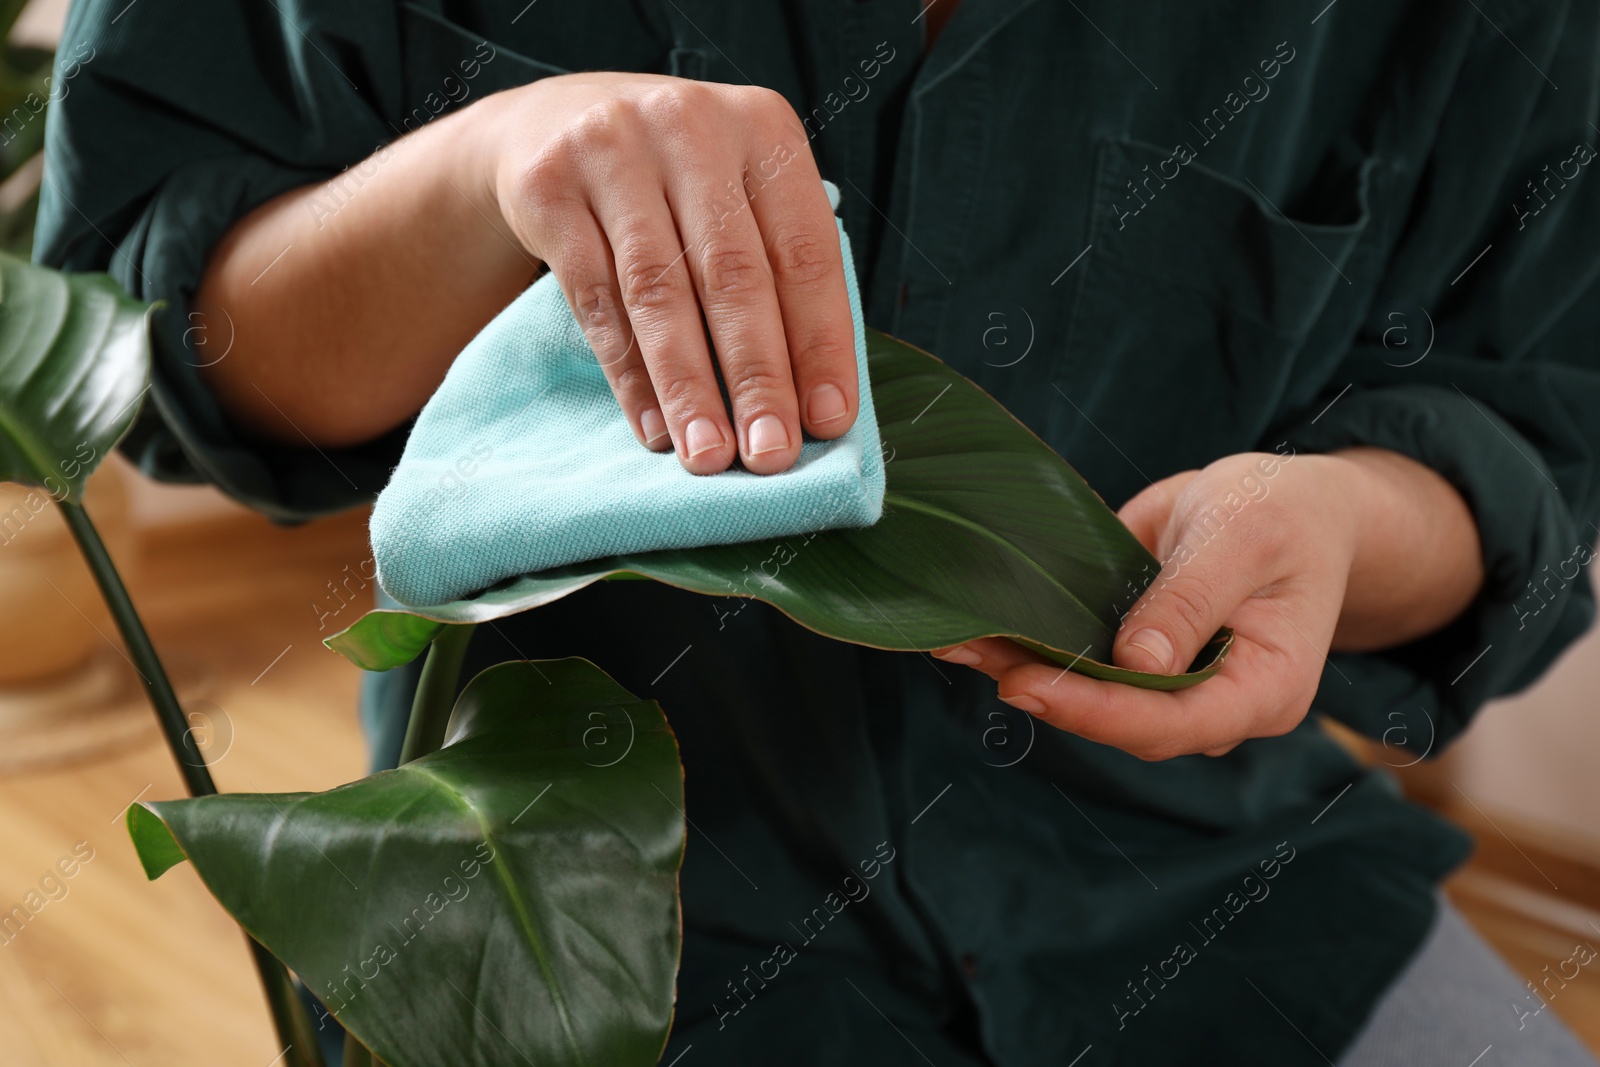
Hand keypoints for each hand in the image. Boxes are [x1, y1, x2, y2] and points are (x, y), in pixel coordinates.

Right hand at [468, 73, 858, 474]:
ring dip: (688, 387)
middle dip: (757, 377)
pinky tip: (652, 428)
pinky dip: (627, 374)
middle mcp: (691, 127)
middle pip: (733, 274)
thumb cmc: (677, 183)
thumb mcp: (736, 194)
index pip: (804, 251)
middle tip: (771, 455)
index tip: (829, 422)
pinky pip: (594, 299)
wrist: (551, 123)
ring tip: (708, 456)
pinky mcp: (548, 186)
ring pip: (658, 291)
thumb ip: (776, 272)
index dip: (820, 342)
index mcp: (763, 129)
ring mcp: (613, 150)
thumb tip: (811, 405)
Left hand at [933, 447, 1483, 759]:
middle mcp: (1218, 707)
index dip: (1099, 711)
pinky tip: (974, 633)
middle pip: (1125, 723)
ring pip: (1095, 702)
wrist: (1287, 504)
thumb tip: (1138, 664)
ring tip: (953, 643)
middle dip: (1046, 694)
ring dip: (1022, 672)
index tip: (1028, 685)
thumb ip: (1193, 598)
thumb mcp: (1244, 536)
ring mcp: (1178, 693)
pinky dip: (1031, 650)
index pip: (1176, 722)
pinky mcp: (1142, 666)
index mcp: (1266, 689)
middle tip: (966, 654)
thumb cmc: (1281, 512)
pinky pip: (1085, 669)